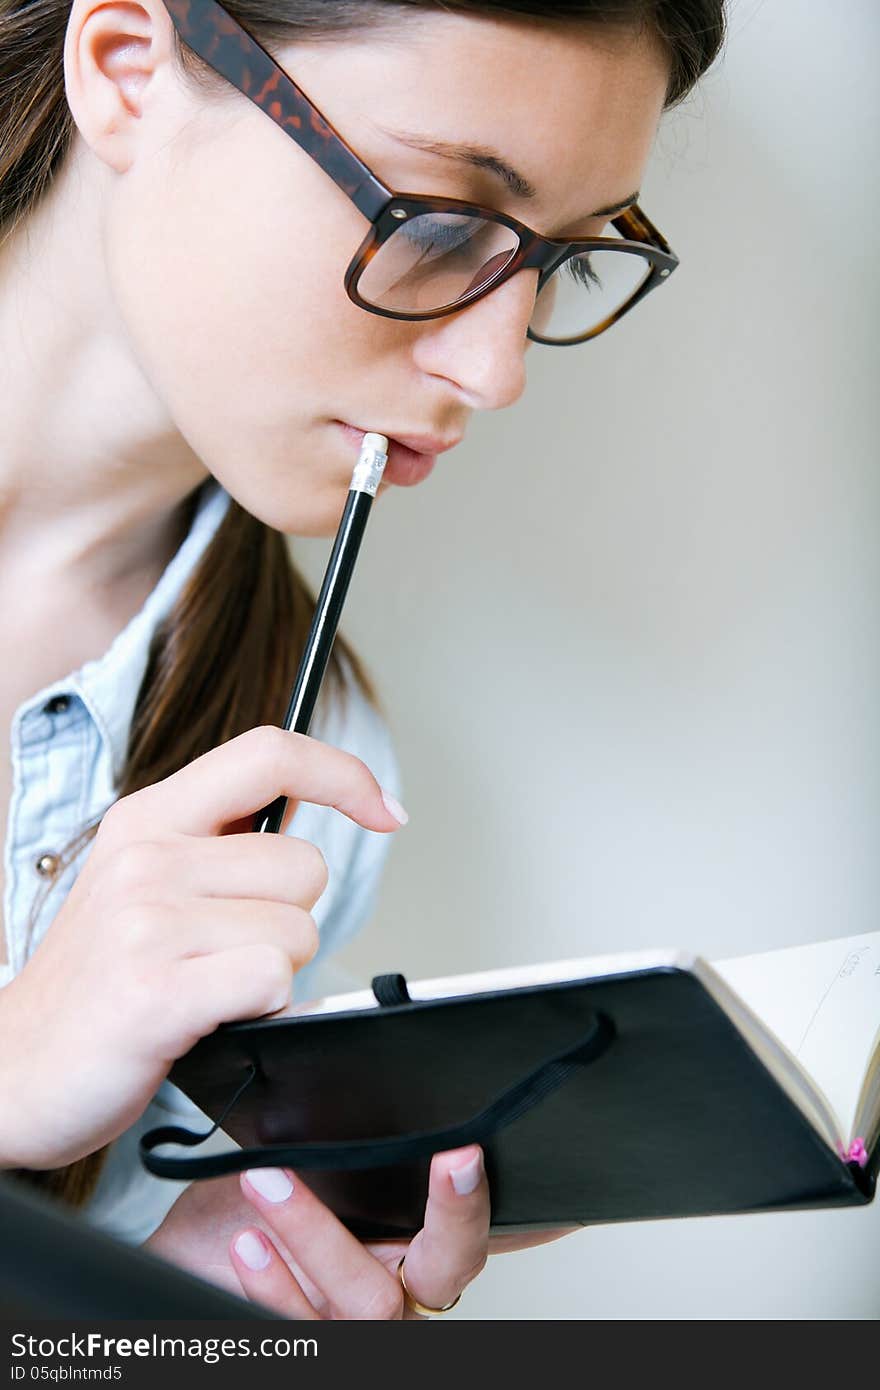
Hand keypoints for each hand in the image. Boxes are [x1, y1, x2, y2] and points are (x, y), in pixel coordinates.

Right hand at [0, 727, 404, 1169]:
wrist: (18, 1069)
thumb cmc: (98, 981)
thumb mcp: (144, 881)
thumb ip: (221, 842)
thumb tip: (316, 804)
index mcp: (149, 818)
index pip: (268, 752)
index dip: (342, 774)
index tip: (385, 809)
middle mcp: (147, 856)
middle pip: (304, 866)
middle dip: (288, 922)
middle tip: (222, 955)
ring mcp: (147, 921)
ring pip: (296, 930)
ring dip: (271, 973)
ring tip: (206, 989)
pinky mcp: (156, 990)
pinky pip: (271, 980)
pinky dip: (260, 1010)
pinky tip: (207, 1018)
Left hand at [146, 1148, 578, 1319]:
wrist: (191, 1263)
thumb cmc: (253, 1211)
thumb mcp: (306, 1162)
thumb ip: (343, 1130)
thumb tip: (358, 1045)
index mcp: (415, 1243)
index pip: (474, 1224)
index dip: (484, 1195)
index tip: (473, 1147)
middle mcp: (400, 1290)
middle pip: (448, 1266)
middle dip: (451, 1210)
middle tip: (450, 1154)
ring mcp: (353, 1324)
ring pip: (367, 1299)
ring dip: (319, 1234)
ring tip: (268, 1181)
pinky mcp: (308, 1345)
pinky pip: (303, 1329)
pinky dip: (274, 1284)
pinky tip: (249, 1244)